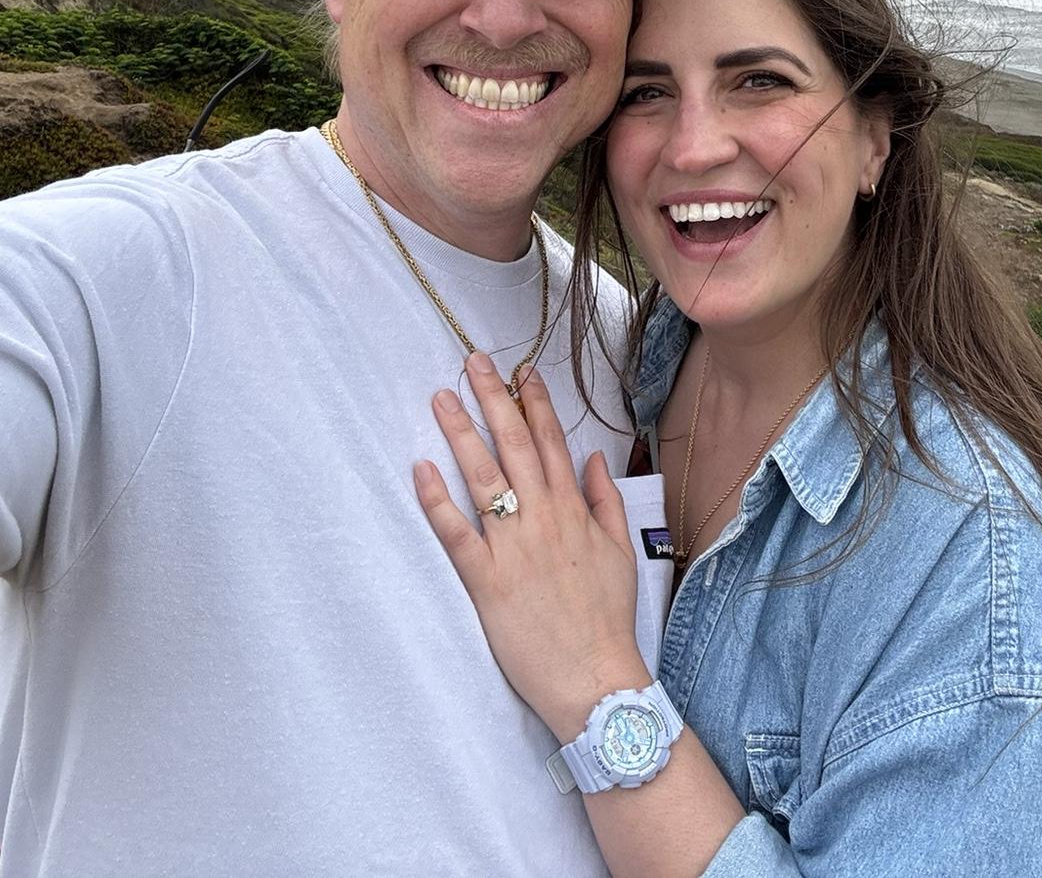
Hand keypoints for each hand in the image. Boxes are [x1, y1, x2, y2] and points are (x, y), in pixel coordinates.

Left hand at [415, 351, 650, 742]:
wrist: (595, 679)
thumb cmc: (607, 619)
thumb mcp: (620, 553)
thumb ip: (606, 503)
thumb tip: (593, 460)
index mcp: (574, 510)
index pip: (552, 442)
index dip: (535, 402)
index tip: (520, 370)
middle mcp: (542, 518)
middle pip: (515, 445)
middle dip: (493, 399)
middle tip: (472, 363)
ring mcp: (512, 547)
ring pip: (484, 477)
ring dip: (461, 433)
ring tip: (441, 399)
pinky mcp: (486, 580)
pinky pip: (456, 532)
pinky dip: (437, 500)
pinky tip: (421, 469)